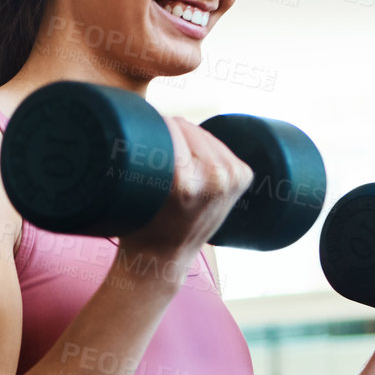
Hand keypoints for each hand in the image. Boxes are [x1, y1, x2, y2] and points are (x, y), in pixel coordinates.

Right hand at [116, 117, 252, 274]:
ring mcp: (232, 179)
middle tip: (153, 143)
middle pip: (188, 127)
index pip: (170, 126)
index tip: (141, 129)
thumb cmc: (138, 224)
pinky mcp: (242, 177)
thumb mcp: (131, 190)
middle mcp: (215, 179)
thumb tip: (142, 115)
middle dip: (169, 128)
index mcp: (185, 183)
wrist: (164, 258)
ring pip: (204, 134)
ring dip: (186, 136)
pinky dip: (205, 148)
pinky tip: (192, 159)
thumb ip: (138, 154)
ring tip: (169, 152)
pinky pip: (219, 146)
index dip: (153, 121)